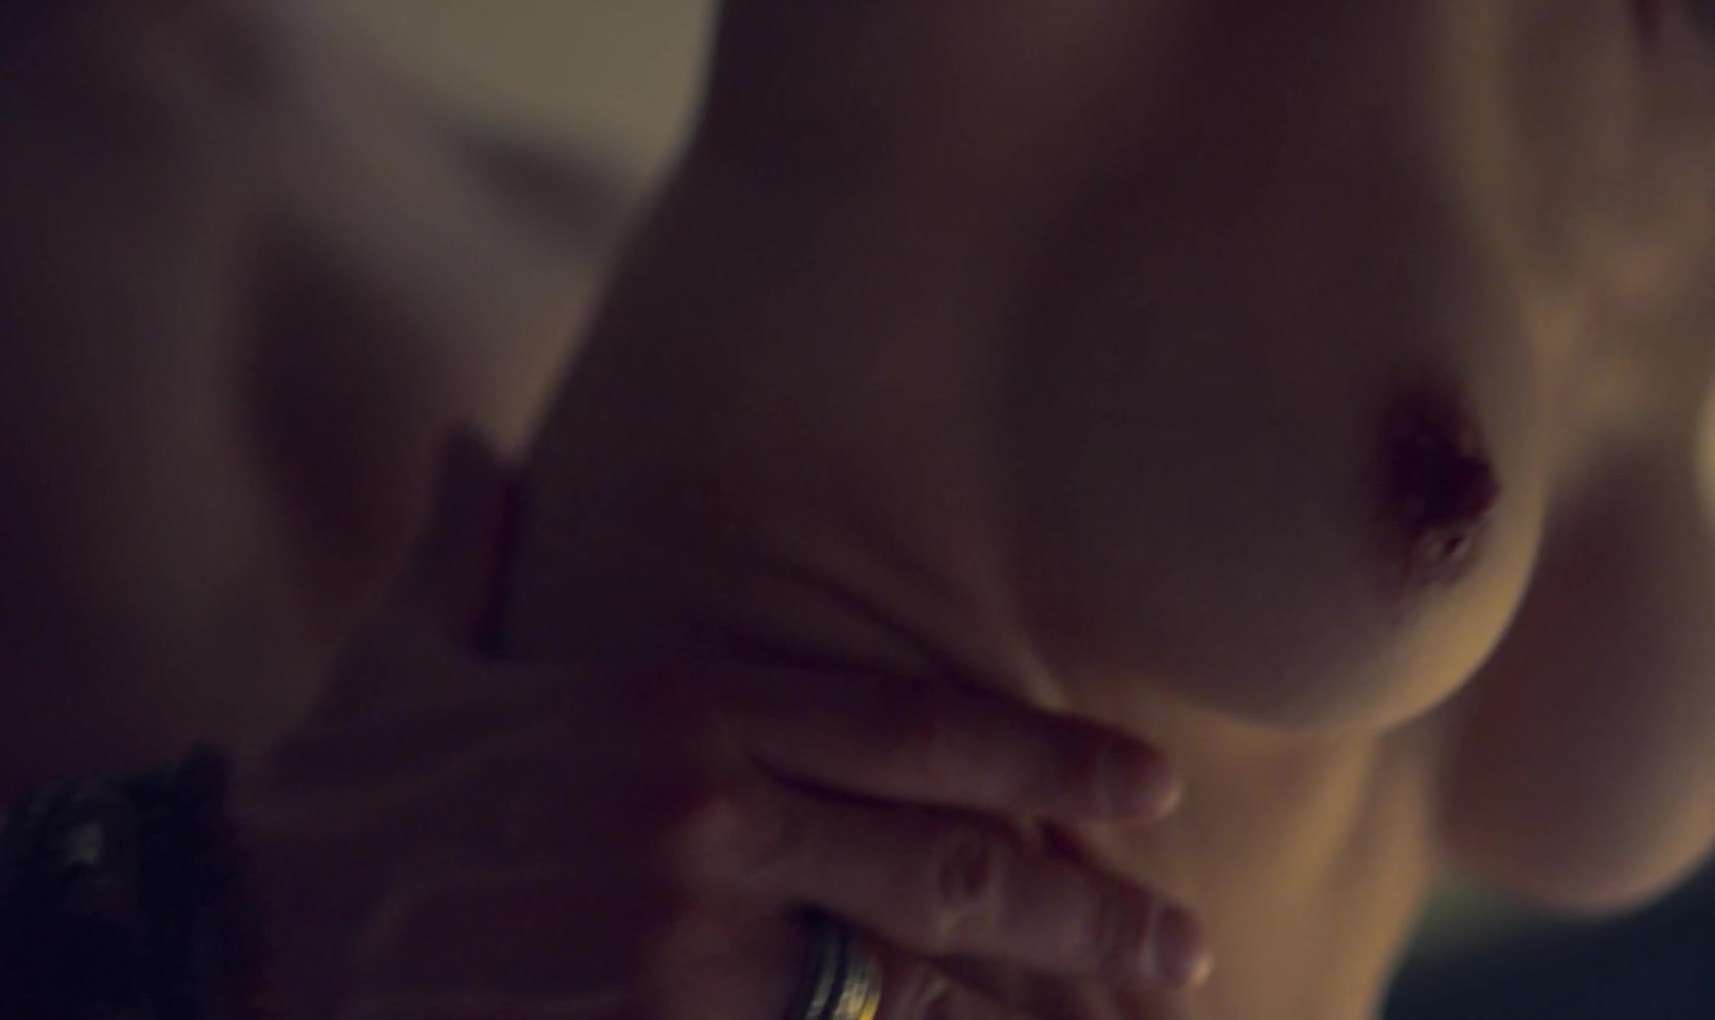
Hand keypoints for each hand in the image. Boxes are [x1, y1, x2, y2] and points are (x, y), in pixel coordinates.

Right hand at [234, 437, 1207, 1018]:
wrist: (244, 915)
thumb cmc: (350, 786)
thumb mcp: (412, 648)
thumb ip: (470, 544)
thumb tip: (466, 443)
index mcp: (679, 702)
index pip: (916, 730)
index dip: (1047, 759)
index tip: (1146, 789)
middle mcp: (706, 805)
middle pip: (950, 863)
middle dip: (1086, 909)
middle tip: (1185, 942)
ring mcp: (685, 929)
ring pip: (913, 973)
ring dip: (1035, 1003)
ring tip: (1135, 1019)